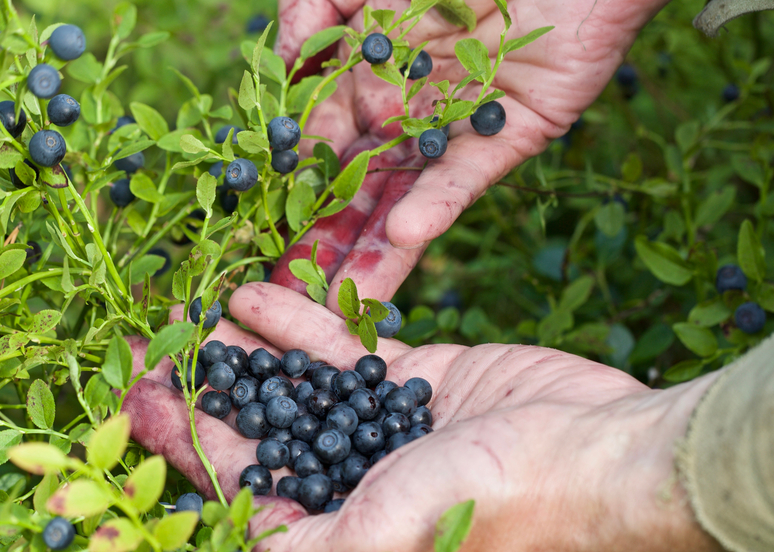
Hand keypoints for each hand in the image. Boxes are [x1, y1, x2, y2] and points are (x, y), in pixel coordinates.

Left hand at [123, 283, 727, 551]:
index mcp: (337, 541)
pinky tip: (254, 295)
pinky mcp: (416, 382)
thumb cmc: (487, 509)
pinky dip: (300, 323)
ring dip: (244, 354)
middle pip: (258, 436)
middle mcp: (353, 488)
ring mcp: (381, 432)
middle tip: (152, 348)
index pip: (237, 493)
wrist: (591, 451)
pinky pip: (344, 351)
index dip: (181, 449)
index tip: (136, 401)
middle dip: (204, 395)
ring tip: (196, 315)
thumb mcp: (375, 544)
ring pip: (294, 388)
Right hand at [270, 0, 666, 312]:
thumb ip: (313, 8)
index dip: (293, 186)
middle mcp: (407, 111)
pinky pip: (466, 176)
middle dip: (321, 241)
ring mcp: (456, 128)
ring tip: (338, 301)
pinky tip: (402, 235)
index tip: (263, 231)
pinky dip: (436, 205)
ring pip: (406, 198)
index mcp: (368, 76)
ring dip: (371, 249)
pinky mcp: (510, 134)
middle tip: (285, 296)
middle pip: (356, 188)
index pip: (321, 144)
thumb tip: (284, 64)